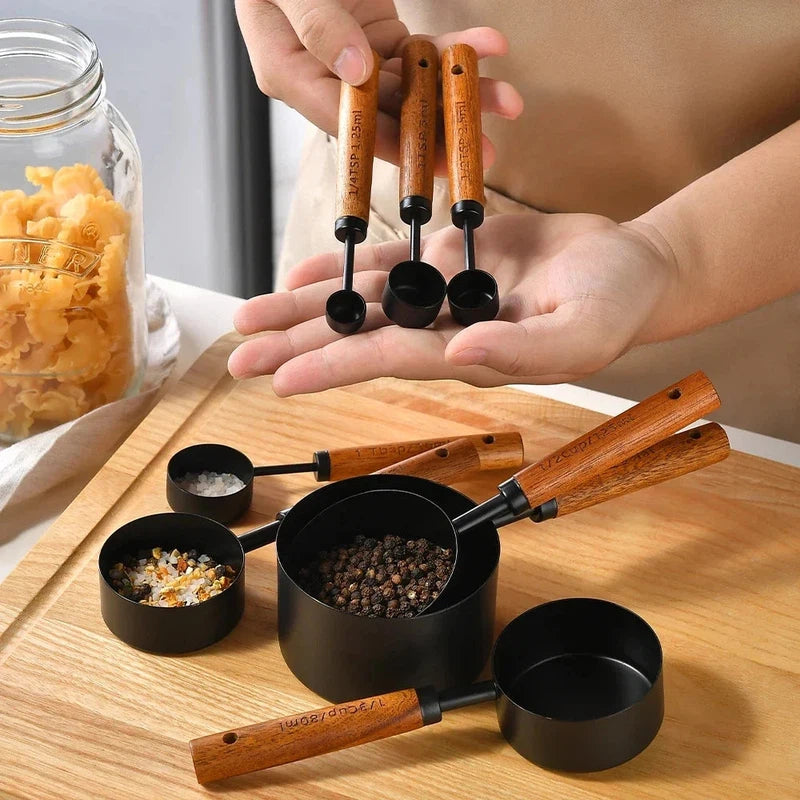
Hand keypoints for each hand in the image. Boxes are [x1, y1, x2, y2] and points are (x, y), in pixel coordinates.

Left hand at [227, 212, 679, 392]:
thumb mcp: (582, 333)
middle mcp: (443, 329)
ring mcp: (440, 294)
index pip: (390, 360)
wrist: (628, 268)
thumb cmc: (615, 305)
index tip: (283, 378)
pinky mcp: (446, 260)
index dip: (335, 367)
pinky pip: (384, 264)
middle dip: (297, 345)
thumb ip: (522, 347)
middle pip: (357, 337)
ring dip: (304, 308)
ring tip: (250, 318)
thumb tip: (462, 348)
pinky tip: (303, 272)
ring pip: (359, 302)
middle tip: (239, 356)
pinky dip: (344, 267)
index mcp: (469, 352)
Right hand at [235, 0, 522, 169]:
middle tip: (484, 150)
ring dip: (460, 92)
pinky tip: (489, 46)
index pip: (346, 121)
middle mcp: (326, 78)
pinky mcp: (381, 39)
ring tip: (507, 101)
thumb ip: (317, 26)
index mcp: (291, 75)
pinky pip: (422, 51)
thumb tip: (356, 70)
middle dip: (440, 131)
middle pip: (387, 116)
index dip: (391, 143)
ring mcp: (357, 61)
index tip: (433, 158)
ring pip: (413, 87)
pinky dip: (454, 49)